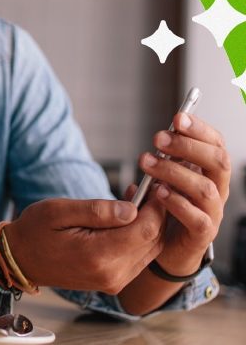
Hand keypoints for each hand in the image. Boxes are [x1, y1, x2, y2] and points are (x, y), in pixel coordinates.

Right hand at [3, 197, 164, 293]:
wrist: (20, 259)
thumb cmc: (34, 230)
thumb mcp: (58, 211)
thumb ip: (96, 211)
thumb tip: (132, 209)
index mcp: (97, 255)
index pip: (145, 230)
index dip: (155, 206)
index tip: (154, 184)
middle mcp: (111, 274)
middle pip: (153, 241)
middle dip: (157, 213)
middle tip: (151, 187)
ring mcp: (113, 281)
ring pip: (150, 250)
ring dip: (150, 224)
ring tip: (139, 198)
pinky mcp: (113, 281)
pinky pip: (139, 257)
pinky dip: (141, 236)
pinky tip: (129, 217)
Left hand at [130, 113, 229, 276]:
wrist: (167, 247)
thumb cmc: (165, 206)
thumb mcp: (164, 177)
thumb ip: (165, 160)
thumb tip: (159, 138)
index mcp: (209, 171)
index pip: (215, 144)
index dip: (200, 129)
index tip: (178, 117)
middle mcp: (217, 189)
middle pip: (217, 162)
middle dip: (188, 146)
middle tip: (157, 138)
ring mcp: (213, 212)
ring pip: (205, 188)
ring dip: (174, 172)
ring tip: (147, 163)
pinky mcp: (203, 235)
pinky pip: (198, 218)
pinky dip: (178, 204)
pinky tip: (158, 193)